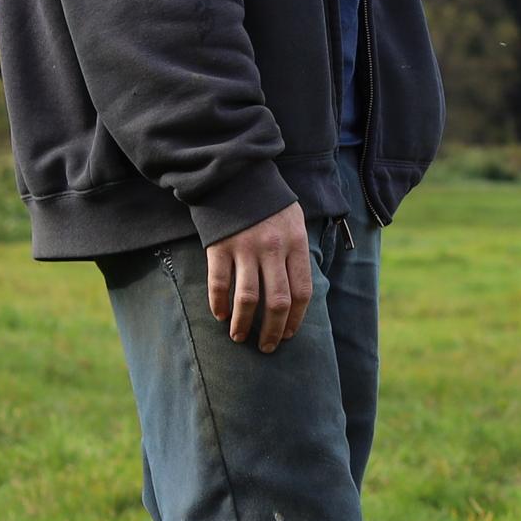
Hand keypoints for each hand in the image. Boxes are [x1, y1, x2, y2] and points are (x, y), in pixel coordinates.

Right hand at [204, 204, 311, 351]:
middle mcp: (273, 248)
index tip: (287, 335)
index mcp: (296, 243)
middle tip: (266, 346)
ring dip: (243, 324)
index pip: (302, 292)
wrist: (236, 173)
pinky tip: (220, 315)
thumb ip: (296, 254)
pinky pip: (219, 283)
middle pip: (277, 302)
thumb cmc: (268, 203)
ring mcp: (245, 247)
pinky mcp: (219, 246)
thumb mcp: (294, 222)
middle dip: (272, 331)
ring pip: (248, 299)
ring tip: (239, 337)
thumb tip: (296, 295)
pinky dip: (219, 304)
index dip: (295, 319)